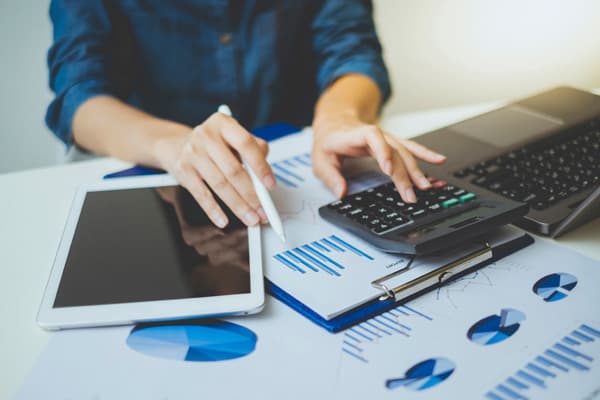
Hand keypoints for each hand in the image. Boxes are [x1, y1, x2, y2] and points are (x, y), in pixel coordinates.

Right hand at [155, 113, 275, 227]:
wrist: (178, 145)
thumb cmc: (215, 144)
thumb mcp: (234, 138)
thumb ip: (255, 150)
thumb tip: (266, 175)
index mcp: (224, 124)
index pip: (246, 144)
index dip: (261, 166)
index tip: (270, 185)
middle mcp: (206, 135)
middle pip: (233, 170)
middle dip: (251, 195)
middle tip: (262, 211)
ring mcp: (193, 153)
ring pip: (220, 185)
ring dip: (238, 206)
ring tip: (250, 218)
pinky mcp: (183, 170)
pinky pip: (201, 194)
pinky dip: (214, 210)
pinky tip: (224, 220)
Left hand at [312, 113, 445, 202]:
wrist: (335, 123)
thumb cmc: (329, 142)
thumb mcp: (320, 160)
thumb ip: (330, 177)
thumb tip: (341, 192)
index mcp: (354, 135)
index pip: (372, 136)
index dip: (382, 150)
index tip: (388, 168)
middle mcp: (373, 135)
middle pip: (393, 150)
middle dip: (404, 172)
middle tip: (410, 193)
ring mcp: (384, 138)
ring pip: (404, 151)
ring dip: (416, 169)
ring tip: (426, 185)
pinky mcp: (391, 143)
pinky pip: (410, 148)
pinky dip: (425, 154)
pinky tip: (438, 160)